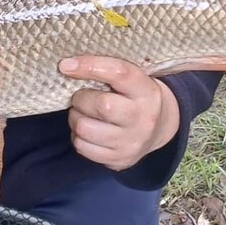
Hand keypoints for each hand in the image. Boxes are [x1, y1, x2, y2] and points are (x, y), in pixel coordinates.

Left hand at [58, 56, 179, 170]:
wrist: (160, 128)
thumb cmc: (135, 96)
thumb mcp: (132, 79)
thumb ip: (107, 72)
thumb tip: (67, 66)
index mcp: (146, 91)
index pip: (119, 73)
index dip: (90, 67)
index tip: (66, 65)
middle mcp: (142, 118)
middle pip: (101, 106)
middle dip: (80, 99)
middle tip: (80, 97)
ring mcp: (131, 142)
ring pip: (85, 128)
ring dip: (75, 118)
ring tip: (82, 113)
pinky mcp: (119, 159)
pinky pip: (82, 147)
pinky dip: (78, 137)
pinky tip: (87, 130)